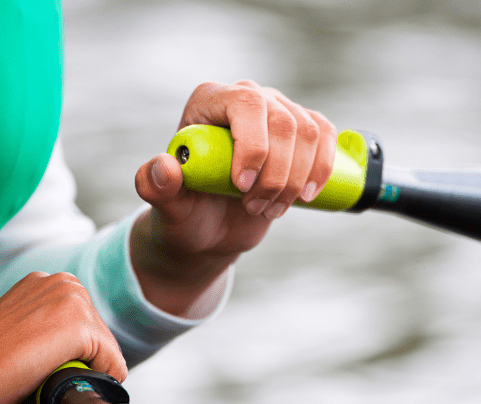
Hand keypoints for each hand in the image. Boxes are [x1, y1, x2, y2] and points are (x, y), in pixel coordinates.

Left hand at [132, 80, 336, 315]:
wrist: (209, 228)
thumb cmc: (185, 213)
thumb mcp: (167, 207)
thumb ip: (155, 187)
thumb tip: (165, 167)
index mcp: (208, 102)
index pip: (246, 105)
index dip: (253, 144)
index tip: (242, 186)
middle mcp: (244, 97)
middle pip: (283, 121)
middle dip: (275, 174)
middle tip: (253, 208)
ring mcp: (276, 111)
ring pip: (308, 132)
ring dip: (294, 180)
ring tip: (268, 209)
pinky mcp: (299, 131)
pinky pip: (325, 135)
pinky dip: (322, 168)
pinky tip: (306, 195)